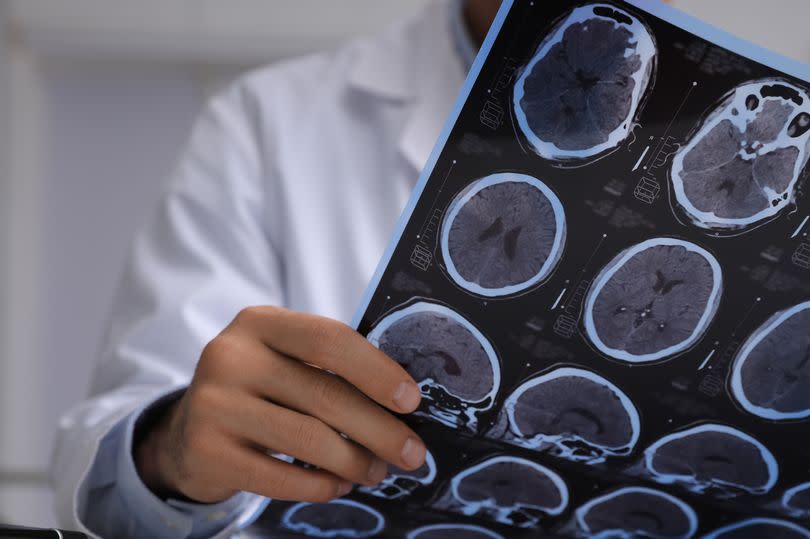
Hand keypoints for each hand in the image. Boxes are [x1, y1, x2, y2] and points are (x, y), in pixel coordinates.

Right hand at [135, 306, 424, 502]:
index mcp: (260, 322)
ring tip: (377, 471)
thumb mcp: (284, 359)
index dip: (376, 370)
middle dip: (380, 429)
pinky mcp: (206, 451)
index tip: (412, 401)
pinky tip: (338, 485)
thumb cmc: (259, 388)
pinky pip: (279, 477)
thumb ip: (330, 366)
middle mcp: (231, 356)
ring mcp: (213, 404)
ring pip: (308, 439)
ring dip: (355, 461)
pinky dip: (319, 485)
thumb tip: (402, 400)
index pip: (329, 339)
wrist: (188, 431)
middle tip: (412, 453)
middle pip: (325, 394)